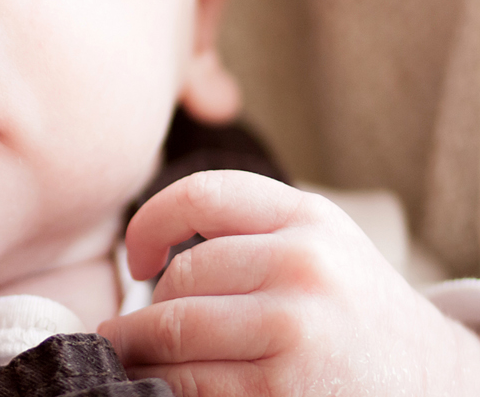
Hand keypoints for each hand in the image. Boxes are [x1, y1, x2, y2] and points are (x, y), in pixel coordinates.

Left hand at [98, 170, 479, 395]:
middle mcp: (303, 265)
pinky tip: (167, 386)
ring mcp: (294, 330)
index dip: (148, 224)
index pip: (198, 194)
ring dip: (139, 352)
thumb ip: (246, 233)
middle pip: (178, 278)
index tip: (137, 259)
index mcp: (308, 218)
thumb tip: (141, 251)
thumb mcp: (321, 247)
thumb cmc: (356, 316)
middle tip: (131, 332)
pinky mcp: (282, 391)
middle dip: (143, 311)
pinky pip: (192, 383)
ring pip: (173, 332)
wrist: (439, 387)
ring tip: (135, 359)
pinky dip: (165, 386)